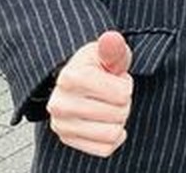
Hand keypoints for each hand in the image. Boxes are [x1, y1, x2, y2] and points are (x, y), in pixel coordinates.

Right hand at [46, 31, 132, 157]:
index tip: (114, 79)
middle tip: (111, 94)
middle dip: (123, 102)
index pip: (122, 94)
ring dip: (118, 119)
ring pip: (113, 132)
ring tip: (107, 105)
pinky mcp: (68, 139)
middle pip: (120, 113)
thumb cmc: (99, 67)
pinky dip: (113, 136)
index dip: (125, 85)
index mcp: (70, 77)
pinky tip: (105, 123)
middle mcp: (59, 103)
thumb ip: (114, 49)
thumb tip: (111, 38)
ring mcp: (61, 124)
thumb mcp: (108, 54)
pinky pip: (106, 147)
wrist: (78, 83)